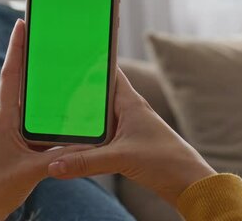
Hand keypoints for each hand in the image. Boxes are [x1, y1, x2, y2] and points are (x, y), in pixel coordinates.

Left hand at [0, 19, 87, 220]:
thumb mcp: (32, 170)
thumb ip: (59, 156)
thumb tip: (86, 144)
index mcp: (4, 118)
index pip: (10, 75)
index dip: (15, 49)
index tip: (21, 25)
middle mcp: (6, 118)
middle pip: (17, 79)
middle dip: (26, 54)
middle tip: (39, 33)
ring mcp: (10, 128)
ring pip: (24, 96)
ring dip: (34, 77)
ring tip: (50, 58)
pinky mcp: (17, 140)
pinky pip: (31, 115)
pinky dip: (42, 103)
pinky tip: (57, 101)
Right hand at [47, 68, 215, 205]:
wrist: (189, 184)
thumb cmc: (165, 161)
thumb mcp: (120, 158)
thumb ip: (85, 161)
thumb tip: (54, 165)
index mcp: (130, 102)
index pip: (108, 72)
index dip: (91, 62)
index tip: (71, 55)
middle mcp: (128, 111)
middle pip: (97, 95)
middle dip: (77, 92)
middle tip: (52, 87)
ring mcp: (127, 129)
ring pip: (97, 118)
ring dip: (81, 118)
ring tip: (55, 114)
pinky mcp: (126, 146)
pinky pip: (100, 137)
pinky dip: (86, 139)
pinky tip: (71, 143)